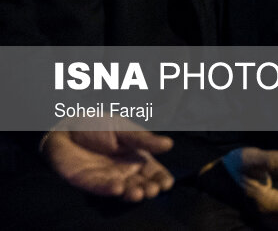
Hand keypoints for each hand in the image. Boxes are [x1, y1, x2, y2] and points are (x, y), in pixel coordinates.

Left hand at [43, 125, 174, 201]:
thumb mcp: (124, 130)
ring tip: (138, 193)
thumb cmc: (98, 125)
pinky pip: (101, 188)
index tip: (167, 183)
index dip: (161, 178)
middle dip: (148, 189)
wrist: (67, 127)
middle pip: (141, 184)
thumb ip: (144, 140)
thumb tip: (169, 144)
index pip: (153, 171)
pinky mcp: (88, 182)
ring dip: (131, 193)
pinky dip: (109, 189)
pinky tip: (118, 188)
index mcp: (136, 157)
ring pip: (123, 190)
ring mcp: (107, 178)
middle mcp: (124, 171)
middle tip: (152, 190)